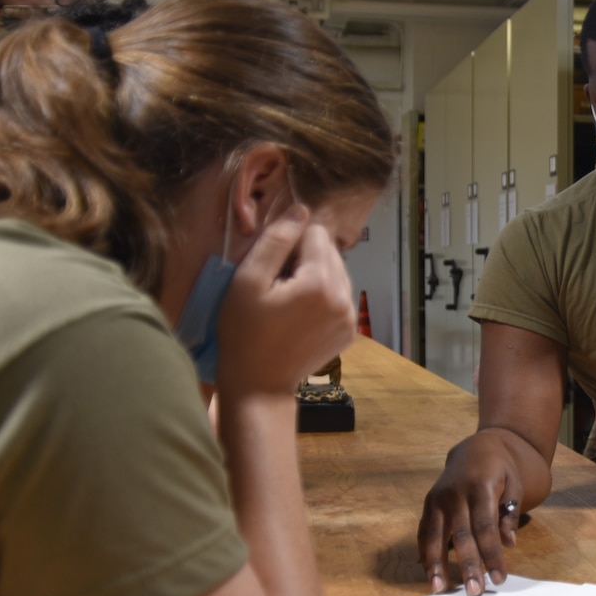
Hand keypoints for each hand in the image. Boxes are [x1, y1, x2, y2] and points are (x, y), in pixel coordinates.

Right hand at [215, 206, 357, 397]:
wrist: (258, 385)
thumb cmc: (244, 333)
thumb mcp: (248, 281)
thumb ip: (276, 240)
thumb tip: (301, 210)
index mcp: (321, 283)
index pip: (315, 233)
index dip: (289, 243)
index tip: (271, 268)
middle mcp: (345, 297)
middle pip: (329, 251)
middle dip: (304, 258)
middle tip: (276, 285)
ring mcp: (351, 317)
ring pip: (336, 272)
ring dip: (314, 276)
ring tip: (287, 301)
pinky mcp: (350, 331)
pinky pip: (340, 295)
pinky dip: (322, 296)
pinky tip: (299, 314)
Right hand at [418, 430, 525, 595]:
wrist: (475, 448)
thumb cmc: (500, 470)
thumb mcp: (515, 484)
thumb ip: (510, 513)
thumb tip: (508, 543)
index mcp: (480, 487)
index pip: (486, 527)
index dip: (492, 554)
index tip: (499, 578)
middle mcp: (456, 493)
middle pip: (461, 535)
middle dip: (468, 566)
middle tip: (474, 592)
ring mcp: (438, 498)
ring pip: (436, 536)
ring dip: (437, 564)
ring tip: (440, 589)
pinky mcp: (428, 503)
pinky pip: (425, 531)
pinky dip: (426, 553)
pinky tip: (429, 573)